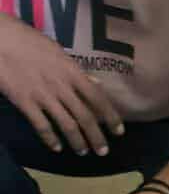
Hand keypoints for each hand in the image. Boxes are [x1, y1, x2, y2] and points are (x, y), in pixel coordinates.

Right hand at [0, 13, 123, 154]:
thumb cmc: (27, 40)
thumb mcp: (56, 51)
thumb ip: (76, 71)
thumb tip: (96, 85)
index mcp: (71, 71)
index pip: (98, 98)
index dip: (111, 117)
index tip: (119, 132)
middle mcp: (61, 85)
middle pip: (85, 117)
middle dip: (97, 137)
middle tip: (103, 151)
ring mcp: (43, 95)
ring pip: (67, 125)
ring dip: (78, 142)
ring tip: (83, 152)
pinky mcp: (25, 102)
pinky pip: (42, 126)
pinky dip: (51, 139)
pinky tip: (56, 148)